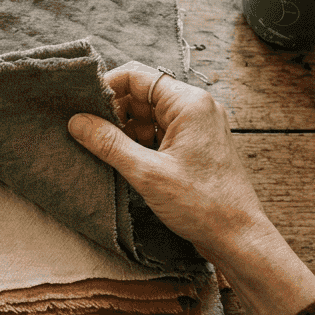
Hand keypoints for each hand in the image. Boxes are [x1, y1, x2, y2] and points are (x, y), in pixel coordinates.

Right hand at [68, 61, 271, 255]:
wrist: (238, 237)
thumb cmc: (202, 204)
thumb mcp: (147, 173)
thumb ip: (108, 143)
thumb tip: (76, 121)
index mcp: (189, 103)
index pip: (137, 76)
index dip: (106, 87)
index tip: (82, 107)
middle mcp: (196, 108)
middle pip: (142, 95)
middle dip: (114, 113)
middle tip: (89, 134)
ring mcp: (198, 127)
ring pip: (149, 116)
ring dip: (126, 131)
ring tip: (105, 152)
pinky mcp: (197, 147)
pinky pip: (161, 134)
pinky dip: (141, 144)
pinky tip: (125, 162)